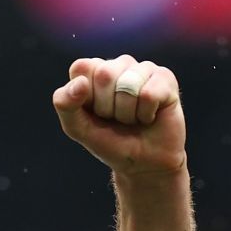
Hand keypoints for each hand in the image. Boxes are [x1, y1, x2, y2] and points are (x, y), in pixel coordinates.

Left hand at [52, 55, 185, 178]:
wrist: (143, 165)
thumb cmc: (110, 143)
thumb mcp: (78, 128)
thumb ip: (65, 105)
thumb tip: (80, 82)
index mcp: (94, 71)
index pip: (82, 67)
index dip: (86, 97)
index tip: (95, 113)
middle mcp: (119, 64)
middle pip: (104, 74)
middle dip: (107, 107)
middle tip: (116, 119)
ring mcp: (143, 68)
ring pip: (128, 85)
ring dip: (127, 113)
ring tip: (133, 119)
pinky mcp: (165, 78)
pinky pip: (149, 94)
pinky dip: (146, 114)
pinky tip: (149, 117)